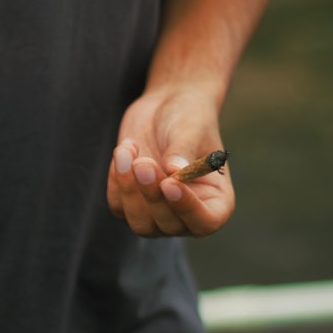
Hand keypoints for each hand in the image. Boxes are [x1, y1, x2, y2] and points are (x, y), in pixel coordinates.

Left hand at [107, 88, 234, 236]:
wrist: (165, 107)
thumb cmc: (189, 117)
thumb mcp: (191, 129)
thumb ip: (183, 151)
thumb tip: (174, 171)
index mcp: (217, 201)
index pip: (206, 222)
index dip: (187, 208)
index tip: (170, 183)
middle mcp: (188, 214)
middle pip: (168, 224)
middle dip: (151, 194)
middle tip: (142, 162)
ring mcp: (159, 213)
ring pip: (139, 223)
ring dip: (128, 190)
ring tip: (127, 151)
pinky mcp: (132, 204)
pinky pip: (118, 206)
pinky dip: (116, 180)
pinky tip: (124, 151)